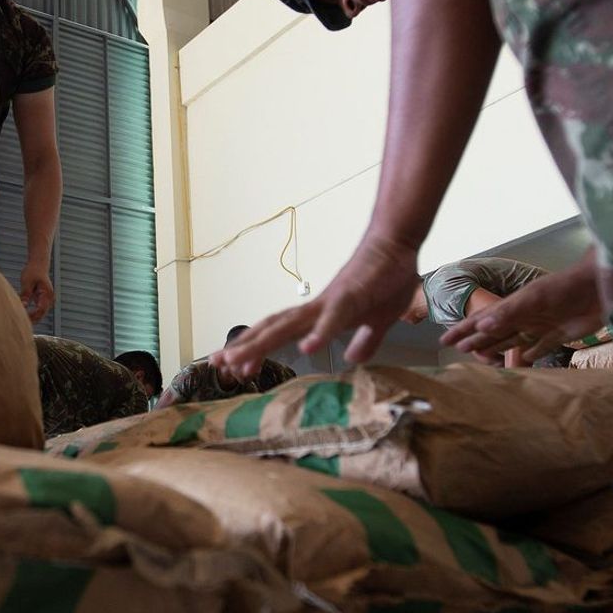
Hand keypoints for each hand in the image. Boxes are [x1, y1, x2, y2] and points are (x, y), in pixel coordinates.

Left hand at [20, 259, 54, 322]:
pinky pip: (38, 310)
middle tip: (18, 324)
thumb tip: (22, 307)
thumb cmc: (32, 271)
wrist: (38, 265)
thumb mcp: (27, 282)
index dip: (32, 316)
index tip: (21, 319)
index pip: (40, 310)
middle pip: (41, 314)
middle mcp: (50, 299)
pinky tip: (22, 316)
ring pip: (40, 314)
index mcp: (47, 294)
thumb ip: (25, 295)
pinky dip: (31, 314)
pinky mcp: (43, 300)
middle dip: (31, 320)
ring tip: (19, 322)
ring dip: (31, 318)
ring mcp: (48, 301)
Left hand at [215, 234, 420, 377]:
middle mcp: (315, 309)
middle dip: (245, 347)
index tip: (232, 367)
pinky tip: (307, 349)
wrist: (396, 245)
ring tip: (238, 361)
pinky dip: (319, 333)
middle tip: (217, 364)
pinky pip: (333, 318)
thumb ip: (364, 341)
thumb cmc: (385, 280)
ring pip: (289, 325)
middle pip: (272, 330)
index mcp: (318, 316)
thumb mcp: (377, 322)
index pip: (279, 334)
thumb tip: (353, 359)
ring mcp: (330, 302)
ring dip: (262, 342)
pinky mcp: (351, 297)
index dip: (255, 348)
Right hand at [442, 249, 604, 362]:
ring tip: (483, 358)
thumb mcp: (534, 298)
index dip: (464, 330)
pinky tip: (522, 361)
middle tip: (459, 350)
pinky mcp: (559, 335)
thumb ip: (508, 313)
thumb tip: (481, 327)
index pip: (482, 320)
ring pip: (512, 340)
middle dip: (476, 340)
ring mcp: (540, 326)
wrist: (599, 287)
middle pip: (494, 332)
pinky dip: (530, 355)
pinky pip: (539, 348)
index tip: (445, 339)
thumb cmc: (564, 288)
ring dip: (498, 348)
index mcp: (514, 306)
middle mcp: (523, 317)